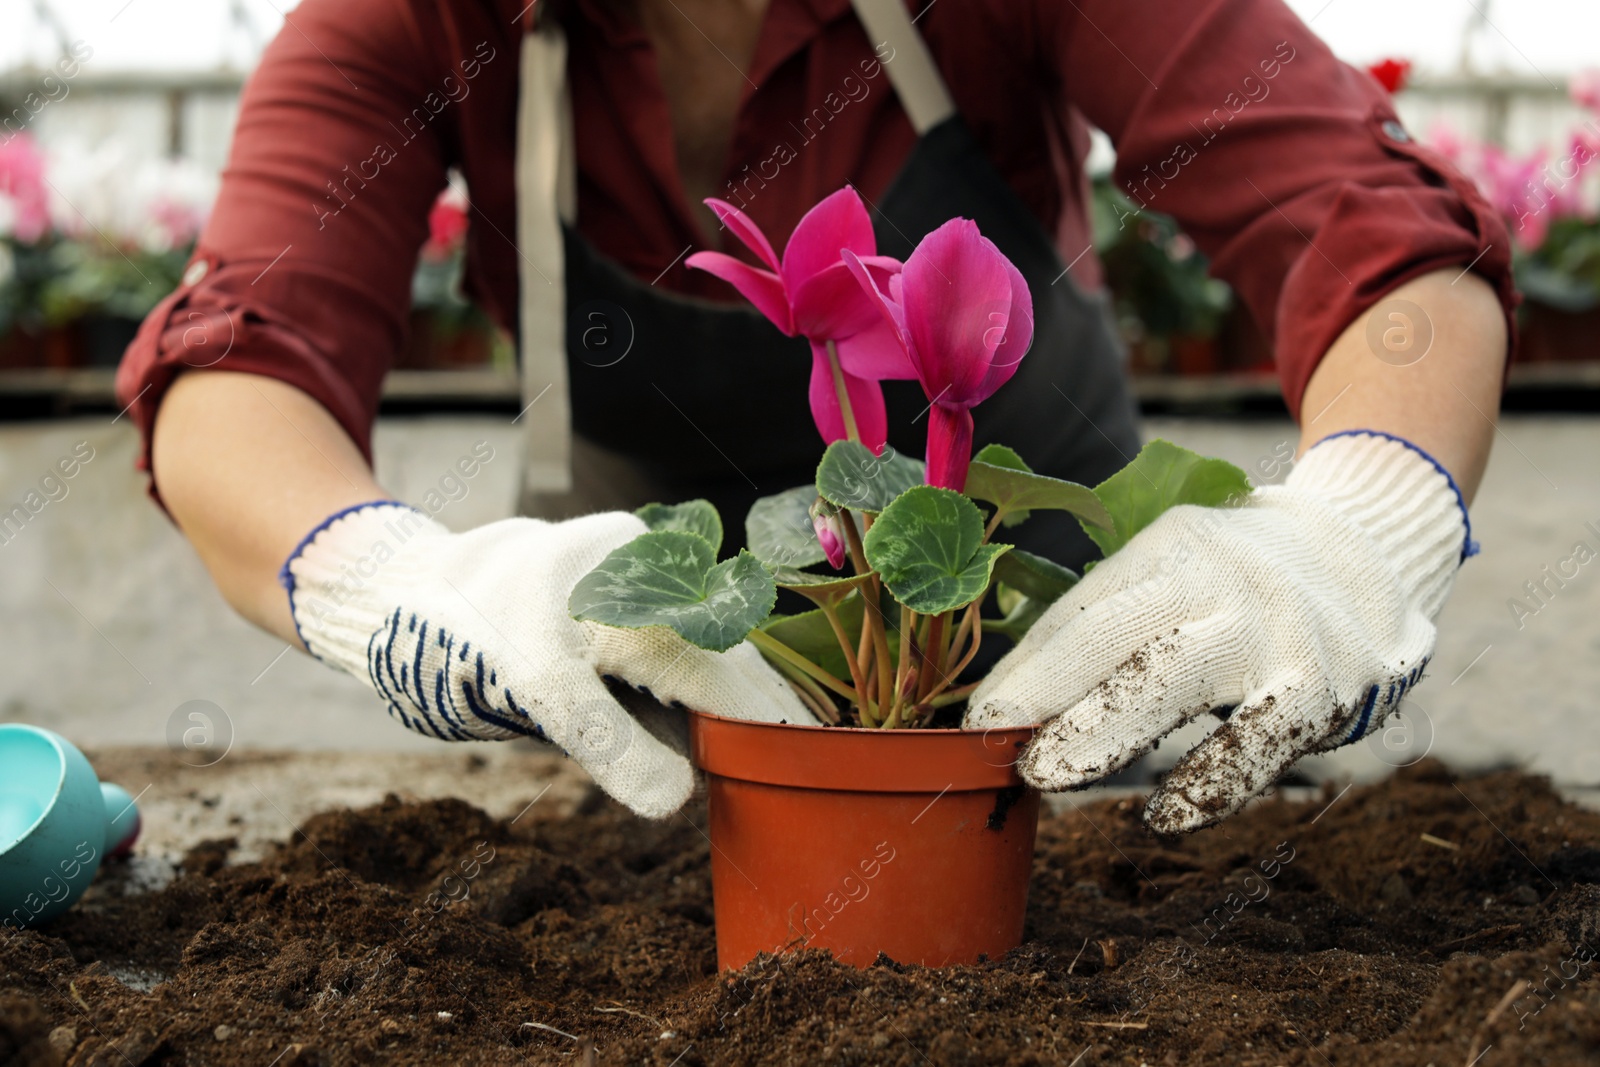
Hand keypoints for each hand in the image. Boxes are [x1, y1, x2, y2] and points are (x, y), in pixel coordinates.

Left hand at [282, 505, 813, 816]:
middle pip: (720, 652)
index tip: (810, 758)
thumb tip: (678, 800)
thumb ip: (608, 744)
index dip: (768, 718)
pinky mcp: (615, 585)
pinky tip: (702, 721)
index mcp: (635, 584)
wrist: (395, 591)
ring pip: (697, 648)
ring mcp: (631, 573)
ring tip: (764, 747)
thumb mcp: (534, 695)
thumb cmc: (456, 637)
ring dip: (721, 700)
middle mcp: (645, 567)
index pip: (723, 666)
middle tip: (795, 763)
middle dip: (754, 709)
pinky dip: (685, 685)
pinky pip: (667, 641)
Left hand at [965, 432, 1470, 832]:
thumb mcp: (1180, 570)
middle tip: (997, 741)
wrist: (1378, 552)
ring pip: (1173, 680)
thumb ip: (1112, 621)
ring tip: (1049, 774)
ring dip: (1103, 731)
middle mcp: (1216, 581)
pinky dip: (1207, 784)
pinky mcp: (1322, 687)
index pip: (1081, 612)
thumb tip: (1014, 701)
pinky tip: (1164, 816)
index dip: (1026, 669)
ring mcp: (1270, 631)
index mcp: (1169, 549)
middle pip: (1115, 636)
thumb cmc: (1244, 580)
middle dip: (1048, 692)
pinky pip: (1253, 742)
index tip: (979, 718)